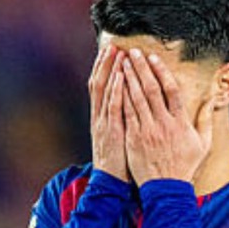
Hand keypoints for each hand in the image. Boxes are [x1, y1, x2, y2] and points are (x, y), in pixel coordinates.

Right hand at [89, 43, 128, 180]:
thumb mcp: (117, 136)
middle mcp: (99, 116)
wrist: (110, 182)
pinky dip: (115, 89)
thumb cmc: (119, 160)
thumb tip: (130, 104)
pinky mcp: (111, 130)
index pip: (100, 87)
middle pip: (98, 84)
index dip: (104, 69)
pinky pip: (113, 106)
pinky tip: (121, 75)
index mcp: (101, 117)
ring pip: (104, 91)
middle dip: (105, 64)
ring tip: (117, 53)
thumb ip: (121, 119)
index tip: (111, 52)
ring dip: (111, 70)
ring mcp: (103, 122)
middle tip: (112, 45)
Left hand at [120, 49, 214, 184]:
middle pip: (151, 90)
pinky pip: (126, 114)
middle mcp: (163, 124)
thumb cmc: (185, 166)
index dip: (161, 71)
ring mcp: (147, 131)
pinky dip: (121, 98)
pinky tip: (116, 86)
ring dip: (129, 79)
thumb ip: (206, 120)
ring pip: (136, 100)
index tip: (154, 58)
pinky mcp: (133, 139)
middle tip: (133, 52)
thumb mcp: (203, 144)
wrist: (166, 189)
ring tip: (123, 63)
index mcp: (180, 122)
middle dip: (141, 69)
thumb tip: (212, 99)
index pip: (171, 90)